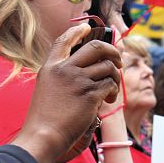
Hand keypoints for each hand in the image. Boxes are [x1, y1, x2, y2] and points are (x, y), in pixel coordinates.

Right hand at [11, 23, 122, 162]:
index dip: (77, 31)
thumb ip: (64, 75)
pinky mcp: (90, 95)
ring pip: (108, 67)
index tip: (87, 27)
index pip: (63, 40)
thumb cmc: (46, 117)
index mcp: (51, 67)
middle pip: (95, 47)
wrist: (44, 135)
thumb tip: (91, 68)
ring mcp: (78, 81)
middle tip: (118, 61)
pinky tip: (109, 100)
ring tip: (112, 90)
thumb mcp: (48, 88)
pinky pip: (111, 85)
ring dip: (116, 78)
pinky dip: (114, 91)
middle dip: (112, 51)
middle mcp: (65, 69)